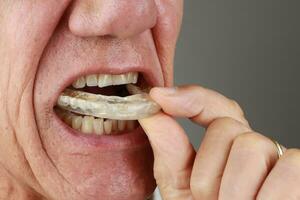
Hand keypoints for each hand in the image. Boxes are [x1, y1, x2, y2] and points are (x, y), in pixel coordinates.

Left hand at [139, 85, 299, 199]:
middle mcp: (254, 149)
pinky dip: (266, 197)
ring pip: (252, 145)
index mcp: (226, 149)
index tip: (159, 98)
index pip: (214, 108)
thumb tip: (151, 114)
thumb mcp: (182, 189)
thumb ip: (170, 151)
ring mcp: (281, 161)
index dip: (190, 98)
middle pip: (229, 128)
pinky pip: (289, 168)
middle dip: (209, 172)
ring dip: (233, 189)